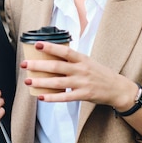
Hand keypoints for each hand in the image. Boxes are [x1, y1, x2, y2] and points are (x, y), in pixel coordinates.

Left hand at [21, 41, 136, 109]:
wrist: (117, 88)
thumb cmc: (100, 73)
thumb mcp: (88, 62)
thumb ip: (72, 60)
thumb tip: (52, 56)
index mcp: (82, 59)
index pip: (64, 51)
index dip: (50, 47)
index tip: (37, 44)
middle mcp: (81, 70)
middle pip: (56, 66)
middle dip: (38, 65)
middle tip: (25, 64)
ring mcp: (82, 83)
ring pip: (58, 82)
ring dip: (41, 82)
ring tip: (28, 81)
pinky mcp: (84, 95)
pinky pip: (65, 97)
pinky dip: (52, 98)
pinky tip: (41, 97)